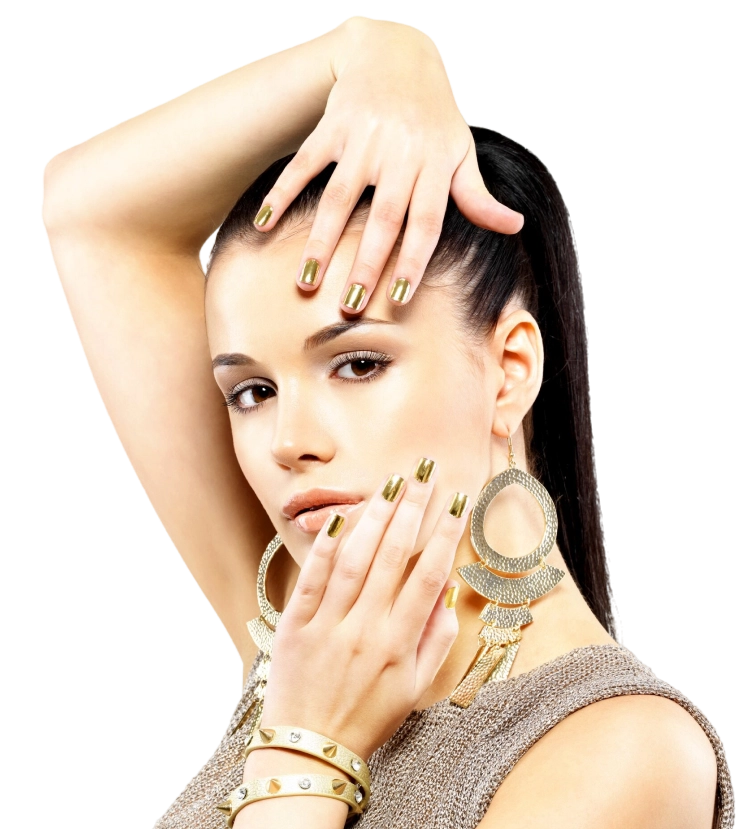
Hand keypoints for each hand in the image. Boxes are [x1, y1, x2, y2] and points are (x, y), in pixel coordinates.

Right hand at [252, 15, 523, 312]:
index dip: (411, 264)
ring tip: (306, 282)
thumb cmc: (432, 112)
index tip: (397, 301)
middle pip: (382, 218)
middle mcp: (400, 153)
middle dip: (365, 265)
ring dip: (320, 242)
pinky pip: (304, 164)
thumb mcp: (460, 151)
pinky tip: (265, 224)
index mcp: (433, 165)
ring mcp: (363, 138)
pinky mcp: (332, 125)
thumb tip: (514, 226)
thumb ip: (477, 195)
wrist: (396, 51)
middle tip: (348, 305)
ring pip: (339, 197)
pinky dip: (282, 193)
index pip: (425, 224)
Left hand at [258, 458, 470, 760]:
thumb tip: (446, 589)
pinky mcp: (295, 625)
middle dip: (412, 508)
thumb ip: (436, 639)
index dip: (446, 534)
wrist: (309, 750)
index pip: (428, 576)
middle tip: (424, 472)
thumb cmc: (368, 718)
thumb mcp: (416, 688)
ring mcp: (327, 625)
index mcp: (399, 645)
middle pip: (393, 557)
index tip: (457, 501)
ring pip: (355, 559)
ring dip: (375, 516)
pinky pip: (312, 577)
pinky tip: (342, 514)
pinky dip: (327, 545)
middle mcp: (365, 630)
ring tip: (391, 483)